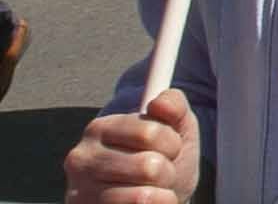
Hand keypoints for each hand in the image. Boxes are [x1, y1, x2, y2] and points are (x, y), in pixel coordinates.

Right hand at [65, 89, 199, 202]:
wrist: (153, 199)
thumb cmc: (162, 160)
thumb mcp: (176, 128)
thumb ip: (173, 106)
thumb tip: (159, 104)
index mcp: (100, 128)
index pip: (150, 133)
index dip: (172, 144)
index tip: (169, 148)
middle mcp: (82, 159)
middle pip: (149, 167)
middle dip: (167, 172)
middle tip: (159, 174)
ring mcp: (80, 193)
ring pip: (142, 197)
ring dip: (161, 196)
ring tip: (151, 191)